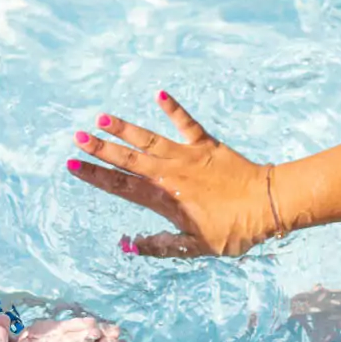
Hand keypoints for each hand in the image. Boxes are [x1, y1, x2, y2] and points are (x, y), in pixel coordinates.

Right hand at [67, 93, 279, 257]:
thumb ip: (162, 245)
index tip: (72, 165)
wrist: (267, 205)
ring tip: (103, 117)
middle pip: (128, 160)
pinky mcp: (207, 145)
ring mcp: (188, 156)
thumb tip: (130, 244)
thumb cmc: (234, 230)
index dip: (95, 176)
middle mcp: (170, 174)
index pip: (122, 186)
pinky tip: (160, 94)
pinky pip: (186, 123)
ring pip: (149, 139)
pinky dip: (173, 108)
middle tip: (77, 137)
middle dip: (101, 149)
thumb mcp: (196, 247)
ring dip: (126, 128)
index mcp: (165, 199)